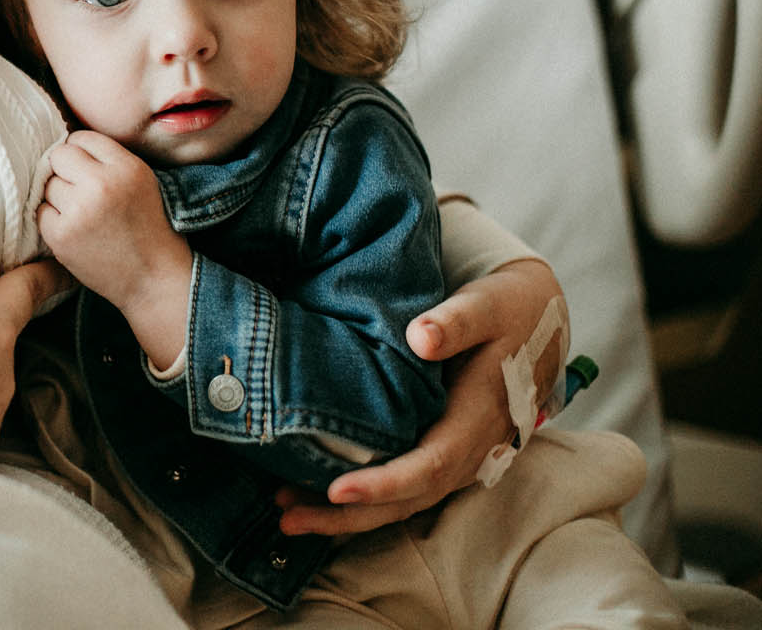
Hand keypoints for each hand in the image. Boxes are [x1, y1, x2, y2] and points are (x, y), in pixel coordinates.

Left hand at [37, 131, 190, 310]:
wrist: (153, 278)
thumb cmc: (147, 228)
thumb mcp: (141, 180)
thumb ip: (107, 159)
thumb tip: (65, 144)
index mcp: (126, 167)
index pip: (81, 137)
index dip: (81, 154)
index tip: (87, 170)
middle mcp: (102, 184)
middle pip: (59, 156)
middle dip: (66, 171)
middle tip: (82, 192)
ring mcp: (79, 210)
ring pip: (48, 184)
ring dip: (59, 197)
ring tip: (83, 214)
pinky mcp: (62, 235)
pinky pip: (40, 212)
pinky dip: (52, 220)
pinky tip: (74, 230)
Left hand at [277, 257, 563, 534]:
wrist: (534, 321)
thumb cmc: (505, 310)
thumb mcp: (486, 306)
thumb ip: (456, 321)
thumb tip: (422, 337)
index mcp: (477, 418)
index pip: (430, 465)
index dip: (384, 483)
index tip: (336, 489)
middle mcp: (469, 450)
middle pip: (408, 499)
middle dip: (349, 516)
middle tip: (287, 516)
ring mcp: (457, 458)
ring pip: (402, 501)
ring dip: (347, 515)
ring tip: (287, 512)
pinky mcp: (441, 452)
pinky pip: (402, 487)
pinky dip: (363, 498)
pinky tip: (315, 493)